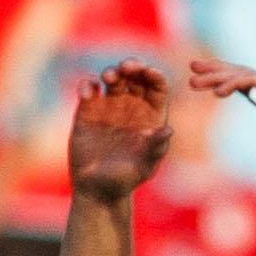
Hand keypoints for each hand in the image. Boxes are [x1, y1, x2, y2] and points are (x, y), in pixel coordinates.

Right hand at [68, 61, 171, 204]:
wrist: (97, 189)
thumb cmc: (125, 181)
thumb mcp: (143, 166)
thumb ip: (155, 149)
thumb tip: (169, 130)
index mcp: (150, 117)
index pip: (157, 88)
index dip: (154, 76)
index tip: (150, 71)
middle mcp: (131, 108)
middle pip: (135, 77)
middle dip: (133, 66)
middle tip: (128, 66)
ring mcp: (108, 106)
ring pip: (112, 78)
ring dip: (112, 72)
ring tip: (110, 77)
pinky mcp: (87, 109)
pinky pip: (88, 88)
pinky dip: (88, 84)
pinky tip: (88, 92)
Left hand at [185, 58, 255, 188]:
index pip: (244, 86)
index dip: (221, 81)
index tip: (199, 81)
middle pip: (241, 75)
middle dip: (216, 70)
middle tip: (192, 69)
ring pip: (245, 75)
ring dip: (218, 76)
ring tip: (196, 81)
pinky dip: (235, 83)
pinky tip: (218, 92)